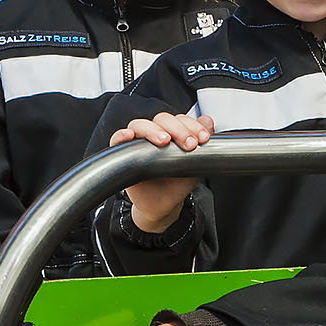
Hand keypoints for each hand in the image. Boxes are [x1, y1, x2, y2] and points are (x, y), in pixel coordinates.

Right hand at [110, 111, 215, 236]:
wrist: (164, 206)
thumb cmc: (177, 183)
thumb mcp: (194, 164)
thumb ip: (202, 143)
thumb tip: (208, 120)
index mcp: (172, 133)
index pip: (179, 119)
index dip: (192, 125)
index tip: (203, 138)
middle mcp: (154, 134)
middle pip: (161, 119)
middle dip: (178, 128)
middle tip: (189, 143)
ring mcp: (138, 143)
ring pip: (140, 125)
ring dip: (153, 130)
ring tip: (164, 141)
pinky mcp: (123, 154)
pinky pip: (117, 139)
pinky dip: (121, 135)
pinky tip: (129, 136)